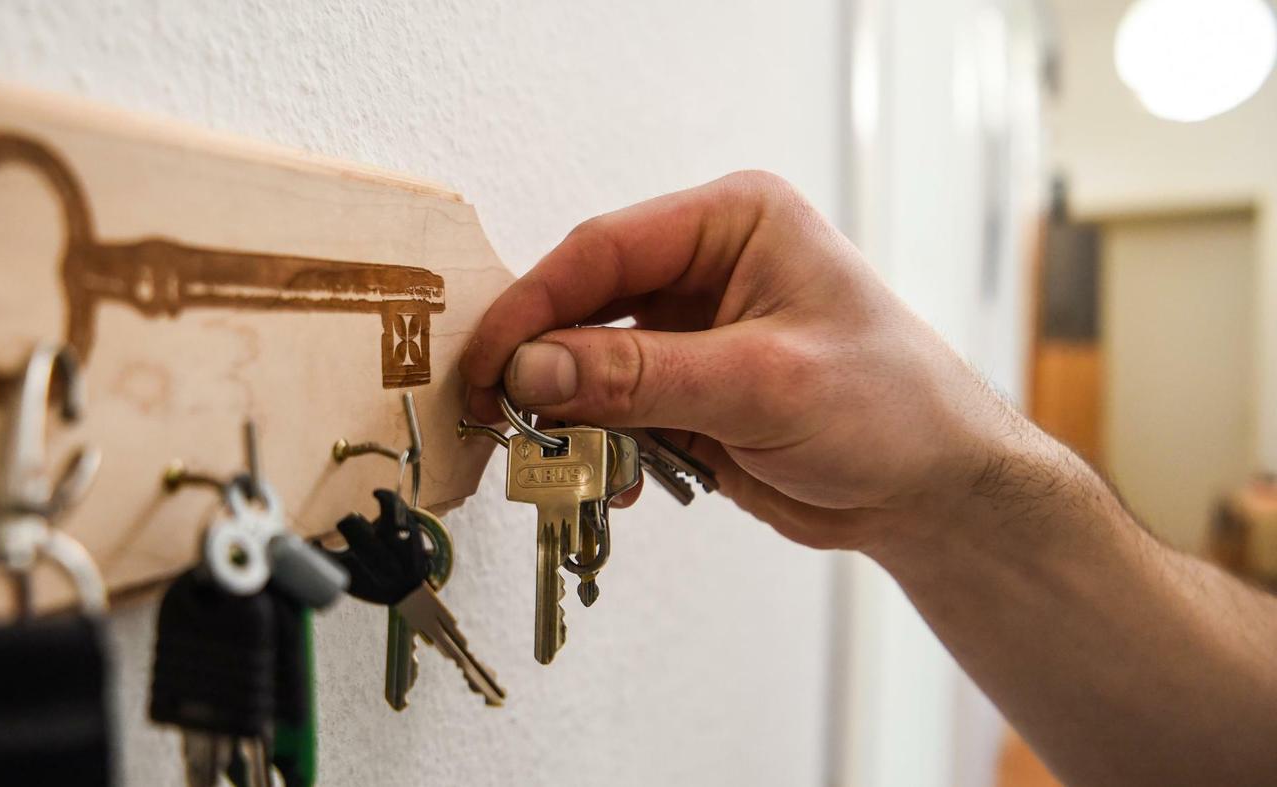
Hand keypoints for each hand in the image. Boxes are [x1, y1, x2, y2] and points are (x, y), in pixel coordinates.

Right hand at [460, 171, 1022, 552]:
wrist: (934, 492)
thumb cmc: (894, 409)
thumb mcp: (765, 384)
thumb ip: (642, 377)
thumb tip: (535, 368)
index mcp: (733, 222)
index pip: (604, 249)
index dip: (536, 305)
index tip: (492, 361)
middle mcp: (706, 266)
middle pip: (587, 303)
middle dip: (545, 363)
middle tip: (502, 414)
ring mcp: (693, 331)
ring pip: (591, 362)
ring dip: (570, 414)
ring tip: (556, 458)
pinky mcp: (687, 390)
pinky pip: (614, 410)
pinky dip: (598, 446)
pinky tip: (608, 477)